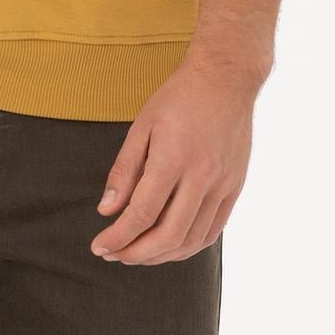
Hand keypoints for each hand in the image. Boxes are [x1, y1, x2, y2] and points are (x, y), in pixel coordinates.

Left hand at [90, 46, 266, 262]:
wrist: (226, 79)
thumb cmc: (179, 98)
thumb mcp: (141, 128)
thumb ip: (124, 172)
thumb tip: (106, 211)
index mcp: (173, 159)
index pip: (141, 214)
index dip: (117, 237)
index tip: (99, 247)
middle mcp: (202, 176)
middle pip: (168, 235)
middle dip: (136, 253)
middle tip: (114, 255)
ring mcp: (223, 184)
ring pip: (192, 240)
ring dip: (161, 256)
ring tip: (138, 254)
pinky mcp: (234, 187)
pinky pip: (213, 231)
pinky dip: (189, 247)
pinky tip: (169, 246)